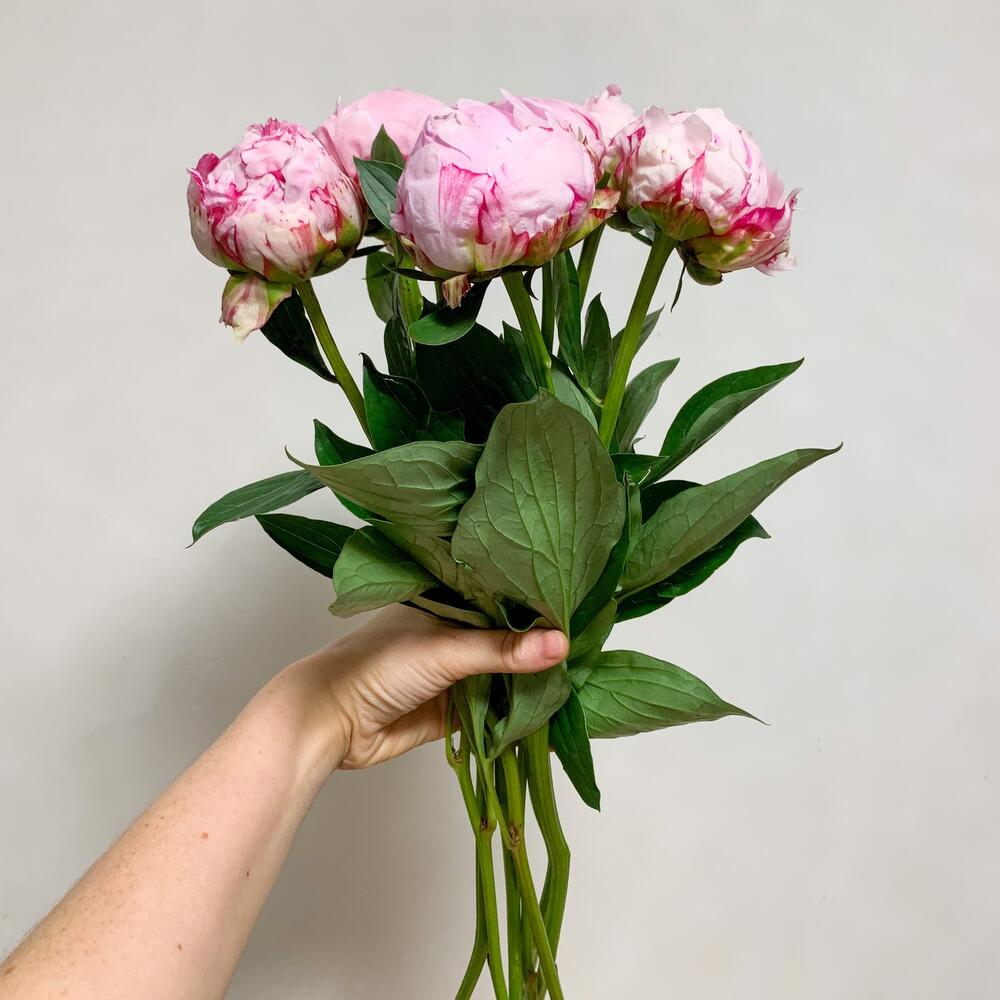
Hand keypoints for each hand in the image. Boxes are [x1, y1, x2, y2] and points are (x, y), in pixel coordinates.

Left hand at [297, 606, 568, 769]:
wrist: (332, 722)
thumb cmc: (377, 667)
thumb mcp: (446, 649)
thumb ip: (502, 650)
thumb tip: (563, 643)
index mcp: (447, 600)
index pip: (503, 596)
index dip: (538, 601)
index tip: (580, 602)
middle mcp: (453, 632)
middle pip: (508, 638)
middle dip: (540, 645)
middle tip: (592, 644)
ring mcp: (454, 672)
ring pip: (504, 675)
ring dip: (532, 681)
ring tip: (583, 675)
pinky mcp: (454, 710)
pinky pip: (495, 709)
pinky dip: (517, 711)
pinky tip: (552, 709)